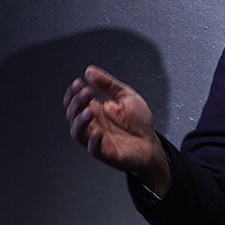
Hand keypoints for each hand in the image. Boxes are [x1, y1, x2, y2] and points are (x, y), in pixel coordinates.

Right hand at [63, 65, 170, 193]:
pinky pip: (93, 149)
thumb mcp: (125, 96)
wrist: (152, 142)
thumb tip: (90, 71)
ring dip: (80, 121)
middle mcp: (93, 124)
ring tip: (89, 111)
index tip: (78, 83)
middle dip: (77, 102)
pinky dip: (93, 141)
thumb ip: (107, 84)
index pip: (75, 102)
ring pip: (78, 133)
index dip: (73, 93)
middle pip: (73, 115)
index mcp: (96, 110)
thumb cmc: (138, 122)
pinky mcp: (106, 153)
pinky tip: (98, 132)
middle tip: (86, 93)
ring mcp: (97, 139)